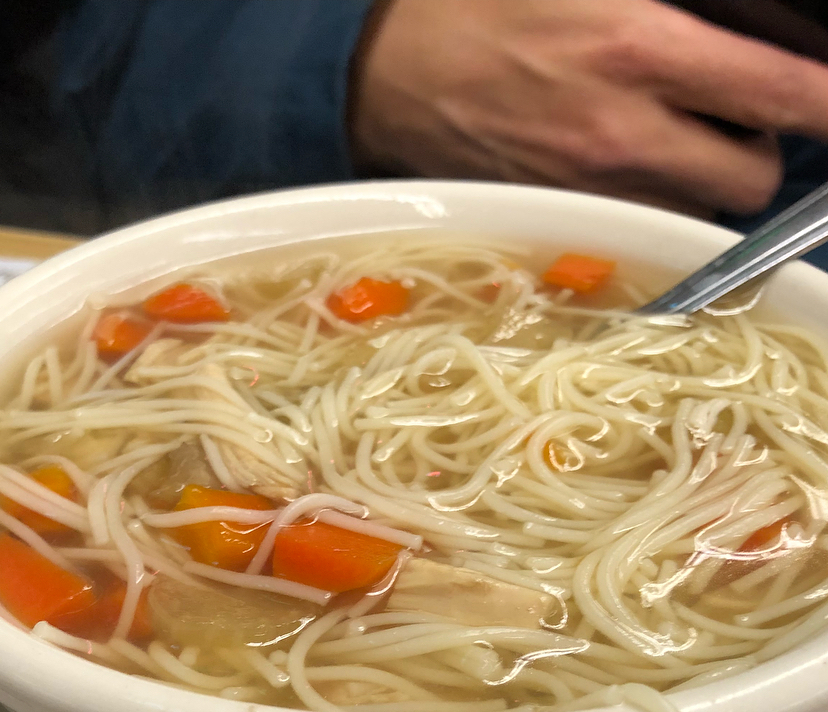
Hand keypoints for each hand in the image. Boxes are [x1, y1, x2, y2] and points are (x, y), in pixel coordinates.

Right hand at [352, 0, 827, 216]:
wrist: (389, 69)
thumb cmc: (486, 4)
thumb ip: (688, 16)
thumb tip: (751, 42)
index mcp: (640, 48)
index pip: (782, 91)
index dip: (826, 104)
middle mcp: (622, 131)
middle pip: (750, 180)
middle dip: (760, 155)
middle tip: (741, 122)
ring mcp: (587, 185)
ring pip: (694, 213)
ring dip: (704, 185)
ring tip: (676, 144)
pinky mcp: (556, 214)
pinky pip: (635, 226)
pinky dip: (650, 204)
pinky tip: (626, 168)